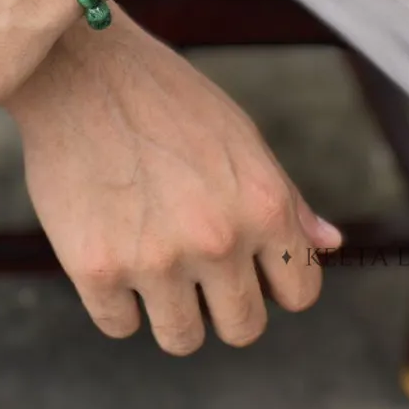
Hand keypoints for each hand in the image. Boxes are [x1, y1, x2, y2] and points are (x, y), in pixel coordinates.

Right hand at [7, 12, 341, 355]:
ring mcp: (155, 259)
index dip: (273, 280)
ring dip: (169, 309)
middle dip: (223, 305)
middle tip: (192, 263)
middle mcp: (216, 239)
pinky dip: (116, 300)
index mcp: (262, 204)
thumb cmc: (163, 96)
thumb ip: (285, 197)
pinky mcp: (95, 268)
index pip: (298, 292)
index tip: (246, 264)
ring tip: (149, 259)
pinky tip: (109, 251)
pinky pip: (119, 324)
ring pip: (181, 339)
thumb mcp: (239, 133)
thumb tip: (331, 244)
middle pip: (242, 328)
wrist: (78, 68)